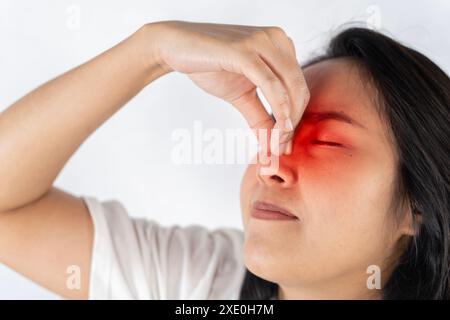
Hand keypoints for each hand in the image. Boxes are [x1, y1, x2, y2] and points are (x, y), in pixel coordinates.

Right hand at [147, 20, 309, 153]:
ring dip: (287, 121)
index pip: (299, 86)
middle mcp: (277, 38)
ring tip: (277, 144)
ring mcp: (262, 41)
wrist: (175, 47)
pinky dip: (278, 109)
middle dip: (293, 123)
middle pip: (299, 88)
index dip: (296, 118)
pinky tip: (278, 130)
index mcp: (280, 45)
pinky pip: (270, 84)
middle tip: (281, 149)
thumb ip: (260, 117)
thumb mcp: (241, 95)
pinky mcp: (245, 51)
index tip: (283, 144)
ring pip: (289, 86)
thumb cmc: (208, 66)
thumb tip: (274, 143)